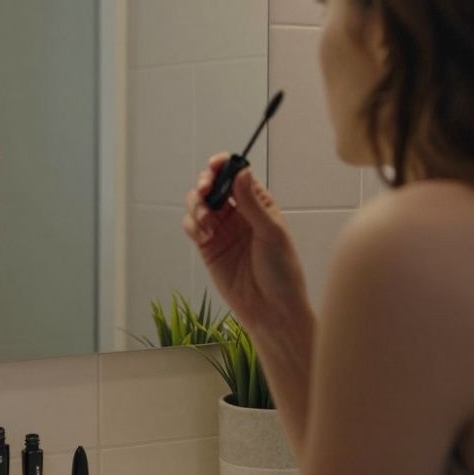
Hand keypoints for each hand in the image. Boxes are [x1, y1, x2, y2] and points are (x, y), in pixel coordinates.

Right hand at [182, 153, 310, 332]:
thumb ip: (252, 203)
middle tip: (205, 190)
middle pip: (212, 185)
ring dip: (197, 206)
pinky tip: (203, 235)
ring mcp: (221, 229)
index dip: (223, 165)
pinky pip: (192, 226)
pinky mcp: (207, 247)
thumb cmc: (281, 271)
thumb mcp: (271, 233)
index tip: (215, 165)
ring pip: (198, 203)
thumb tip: (241, 171)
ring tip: (206, 223)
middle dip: (204, 183)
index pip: (237, 175)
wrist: (271, 309)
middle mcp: (238, 212)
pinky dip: (192, 224)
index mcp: (258, 203)